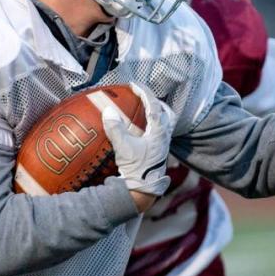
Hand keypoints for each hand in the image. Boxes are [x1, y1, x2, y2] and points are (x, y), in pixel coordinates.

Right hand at [102, 83, 176, 204]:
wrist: (144, 190)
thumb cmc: (137, 169)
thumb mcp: (124, 148)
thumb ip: (116, 129)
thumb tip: (108, 111)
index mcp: (160, 131)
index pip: (154, 105)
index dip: (144, 92)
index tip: (134, 84)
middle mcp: (165, 136)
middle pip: (166, 112)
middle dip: (155, 102)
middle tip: (142, 97)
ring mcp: (163, 144)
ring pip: (165, 122)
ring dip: (156, 114)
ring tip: (143, 110)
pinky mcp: (158, 152)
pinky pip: (158, 132)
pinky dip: (151, 125)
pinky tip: (140, 129)